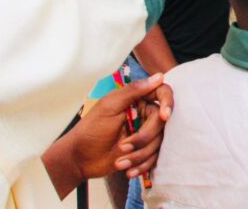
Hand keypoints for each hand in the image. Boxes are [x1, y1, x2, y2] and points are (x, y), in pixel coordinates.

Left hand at [42, 73, 173, 196]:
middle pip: (161, 123)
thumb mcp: (109, 107)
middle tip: (124, 146)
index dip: (167, 103)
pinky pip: (154, 158)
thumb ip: (133, 91)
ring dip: (139, 155)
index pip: (162, 93)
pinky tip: (128, 170)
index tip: (164, 116)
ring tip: (119, 161)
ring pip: (158, 142)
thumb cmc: (90, 129)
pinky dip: (141, 166)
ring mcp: (145, 133)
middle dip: (143, 138)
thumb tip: (159, 76)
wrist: (79, 159)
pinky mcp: (143, 151)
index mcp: (137, 100)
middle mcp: (144, 114)